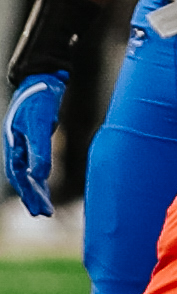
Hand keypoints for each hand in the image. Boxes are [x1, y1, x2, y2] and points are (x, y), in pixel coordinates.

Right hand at [4, 72, 65, 216]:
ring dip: (37, 189)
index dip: (27, 193)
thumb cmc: (38, 101)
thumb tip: (40, 176)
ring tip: (46, 206)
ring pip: (30, 171)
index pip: (19, 175)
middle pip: (23, 177)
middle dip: (31, 196)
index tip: (37, 210)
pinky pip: (36, 163)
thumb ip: (40, 151)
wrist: (42, 79)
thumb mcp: (39, 126)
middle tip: (42, 214)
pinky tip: (44, 184)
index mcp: (14, 145)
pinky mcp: (36, 138)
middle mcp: (17, 146)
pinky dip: (40, 175)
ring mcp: (26, 143)